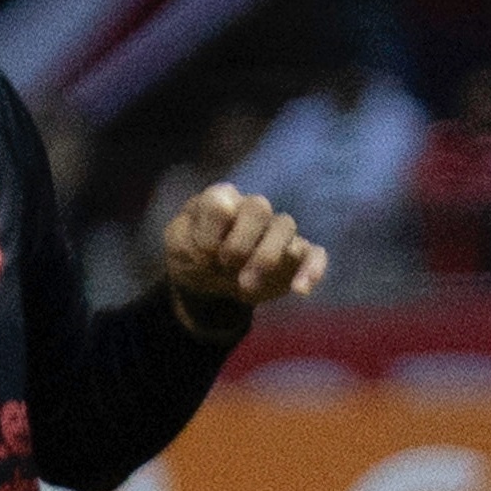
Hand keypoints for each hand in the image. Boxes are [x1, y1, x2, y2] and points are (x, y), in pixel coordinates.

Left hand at [163, 183, 325, 338]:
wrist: (206, 283)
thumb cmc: (191, 256)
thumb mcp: (176, 246)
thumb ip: (190, 230)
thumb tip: (227, 214)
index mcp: (219, 201)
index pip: (220, 201)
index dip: (211, 231)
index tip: (202, 254)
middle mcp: (252, 210)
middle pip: (259, 208)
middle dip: (239, 243)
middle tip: (225, 266)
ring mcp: (276, 232)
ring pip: (285, 227)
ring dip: (266, 259)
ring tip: (244, 286)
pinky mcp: (295, 257)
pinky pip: (314, 254)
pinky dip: (311, 269)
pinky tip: (300, 289)